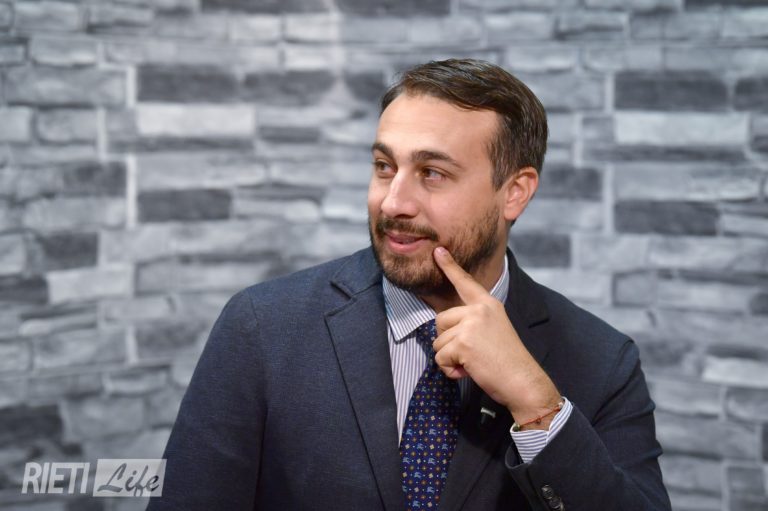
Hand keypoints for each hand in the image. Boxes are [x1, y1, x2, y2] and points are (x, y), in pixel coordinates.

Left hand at [432, 246, 560, 428]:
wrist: (523, 380)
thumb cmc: (508, 361)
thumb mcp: (494, 330)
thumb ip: (472, 321)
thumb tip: (445, 325)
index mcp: (488, 304)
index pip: (465, 282)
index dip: (449, 266)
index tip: (438, 250)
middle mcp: (479, 310)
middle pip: (440, 320)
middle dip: (448, 342)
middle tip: (472, 353)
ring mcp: (470, 324)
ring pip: (438, 342)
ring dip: (450, 358)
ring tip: (473, 362)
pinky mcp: (463, 342)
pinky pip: (440, 358)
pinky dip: (450, 370)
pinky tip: (469, 370)